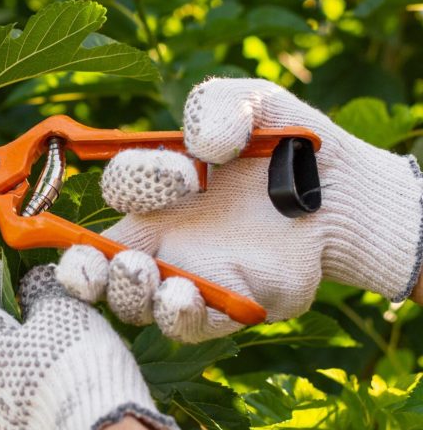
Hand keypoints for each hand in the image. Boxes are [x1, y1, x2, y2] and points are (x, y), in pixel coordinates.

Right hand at [57, 78, 422, 342]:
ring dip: (128, 293)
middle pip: (96, 266)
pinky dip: (177, 316)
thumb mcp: (255, 103)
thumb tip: (201, 146)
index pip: (118, 191)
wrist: (345, 194)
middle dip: (84, 268)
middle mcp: (162, 238)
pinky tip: (182, 296)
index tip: (187, 173)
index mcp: (157, 190)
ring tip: (145, 274)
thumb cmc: (291, 145)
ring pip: (134, 302)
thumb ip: (219, 104)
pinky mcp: (227, 308)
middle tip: (106, 259)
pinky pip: (186, 326)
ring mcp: (190, 277)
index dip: (137, 181)